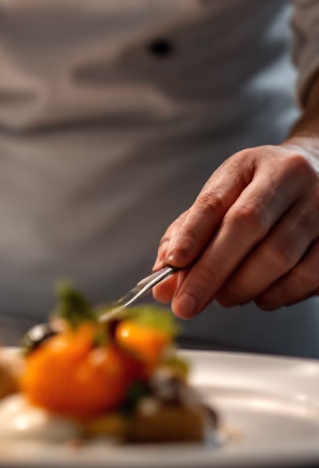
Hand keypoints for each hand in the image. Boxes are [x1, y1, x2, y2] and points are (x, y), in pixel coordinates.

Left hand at [153, 142, 318, 316]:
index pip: (215, 199)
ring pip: (280, 255)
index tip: (172, 265)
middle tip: (187, 303)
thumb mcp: (223, 198)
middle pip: (247, 226)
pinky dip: (280, 294)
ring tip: (225, 297)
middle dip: (211, 272)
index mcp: (251, 164)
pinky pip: (311, 275)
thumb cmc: (261, 193)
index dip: (191, 234)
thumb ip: (189, 236)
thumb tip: (163, 283)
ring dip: (244, 287)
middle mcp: (291, 177)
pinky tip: (263, 297)